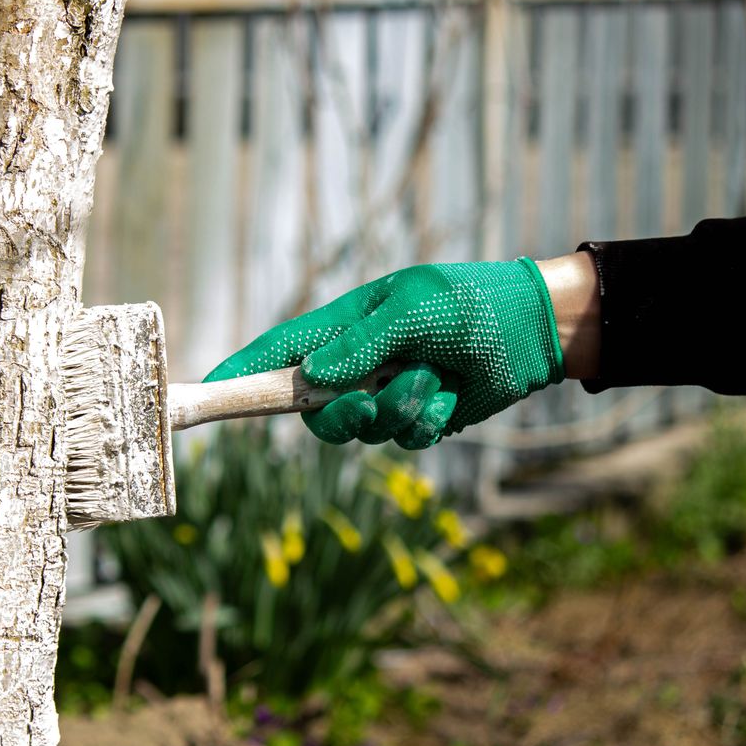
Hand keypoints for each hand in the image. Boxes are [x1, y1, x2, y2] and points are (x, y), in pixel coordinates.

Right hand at [204, 259, 566, 447]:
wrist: (537, 331)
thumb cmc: (471, 304)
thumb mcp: (414, 311)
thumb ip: (361, 345)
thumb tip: (310, 377)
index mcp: (344, 327)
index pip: (280, 352)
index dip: (242, 371)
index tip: (209, 391)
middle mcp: (357, 363)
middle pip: (313, 409)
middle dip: (339, 414)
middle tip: (367, 404)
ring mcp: (386, 392)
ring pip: (362, 429)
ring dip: (397, 411)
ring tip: (432, 382)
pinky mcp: (416, 417)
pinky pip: (401, 441)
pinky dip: (424, 424)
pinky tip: (447, 400)